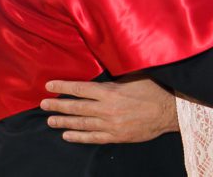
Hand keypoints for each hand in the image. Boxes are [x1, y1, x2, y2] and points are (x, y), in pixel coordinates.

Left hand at [41, 76, 178, 143]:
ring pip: (81, 124)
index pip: (80, 88)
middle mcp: (106, 108)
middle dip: (58, 106)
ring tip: (50, 121)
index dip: (63, 87)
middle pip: (76, 107)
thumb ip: (115, 78)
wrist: (169, 112)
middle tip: (43, 105)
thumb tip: (101, 74)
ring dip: (64, 122)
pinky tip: (67, 135)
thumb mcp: (134, 77)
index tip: (49, 85)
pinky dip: (79, 137)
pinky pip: (93, 138)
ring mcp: (110, 124)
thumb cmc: (153, 90)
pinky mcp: (116, 136)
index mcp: (110, 91)